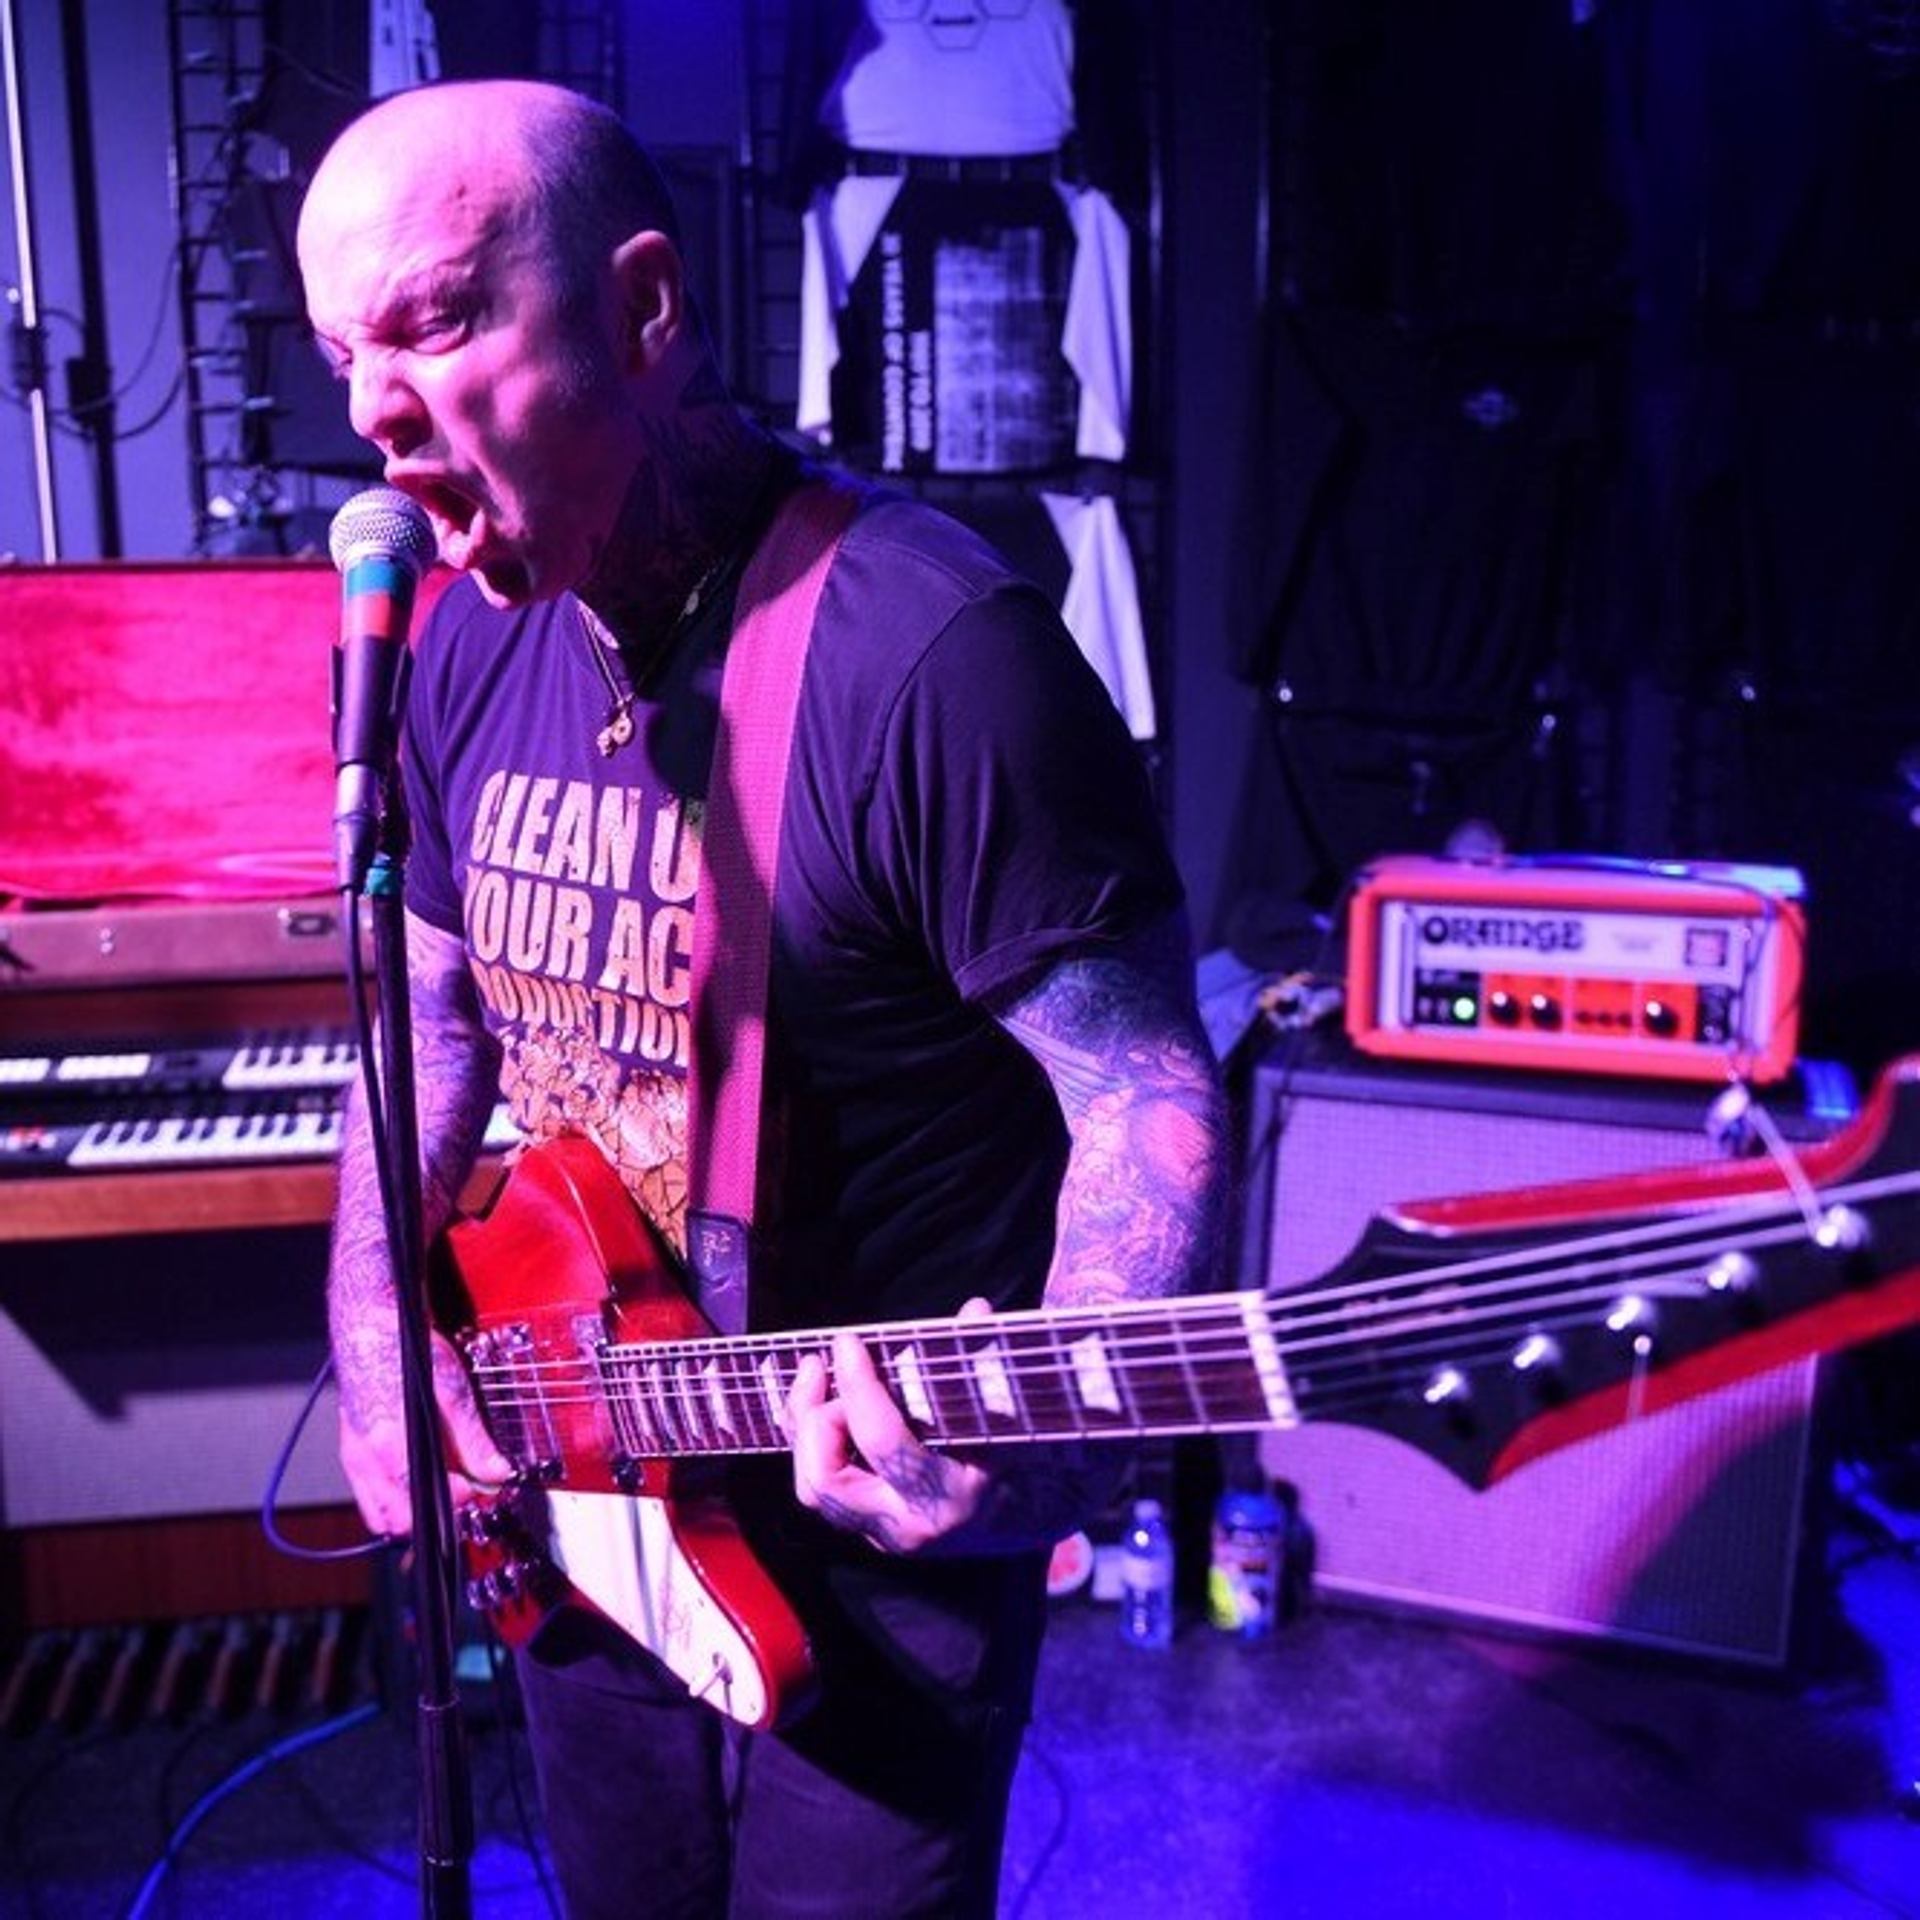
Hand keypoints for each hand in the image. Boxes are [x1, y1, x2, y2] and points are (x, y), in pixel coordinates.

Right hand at [337, 1327, 513, 1538]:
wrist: (370, 1327)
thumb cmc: (408, 1352)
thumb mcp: (451, 1389)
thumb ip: (472, 1437)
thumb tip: (497, 1472)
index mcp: (390, 1445)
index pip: (424, 1501)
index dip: (458, 1499)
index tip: (479, 1486)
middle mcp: (365, 1460)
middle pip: (399, 1520)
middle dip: (434, 1514)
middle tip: (463, 1491)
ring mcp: (354, 1459)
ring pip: (379, 1516)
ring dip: (410, 1514)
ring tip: (441, 1487)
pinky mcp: (350, 1454)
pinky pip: (368, 1498)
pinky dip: (392, 1501)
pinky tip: (416, 1478)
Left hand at [784, 1299, 1120, 1555]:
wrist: (1038, 1512)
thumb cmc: (1031, 1446)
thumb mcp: (1019, 1405)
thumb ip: (993, 1361)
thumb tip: (975, 1310)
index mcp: (952, 1497)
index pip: (883, 1441)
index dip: (858, 1385)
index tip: (848, 1339)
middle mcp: (911, 1526)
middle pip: (825, 1479)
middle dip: (815, 1416)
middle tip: (822, 1364)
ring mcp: (887, 1533)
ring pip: (813, 1489)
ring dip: (803, 1428)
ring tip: (814, 1374)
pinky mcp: (872, 1527)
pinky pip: (821, 1488)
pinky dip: (810, 1442)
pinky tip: (819, 1397)